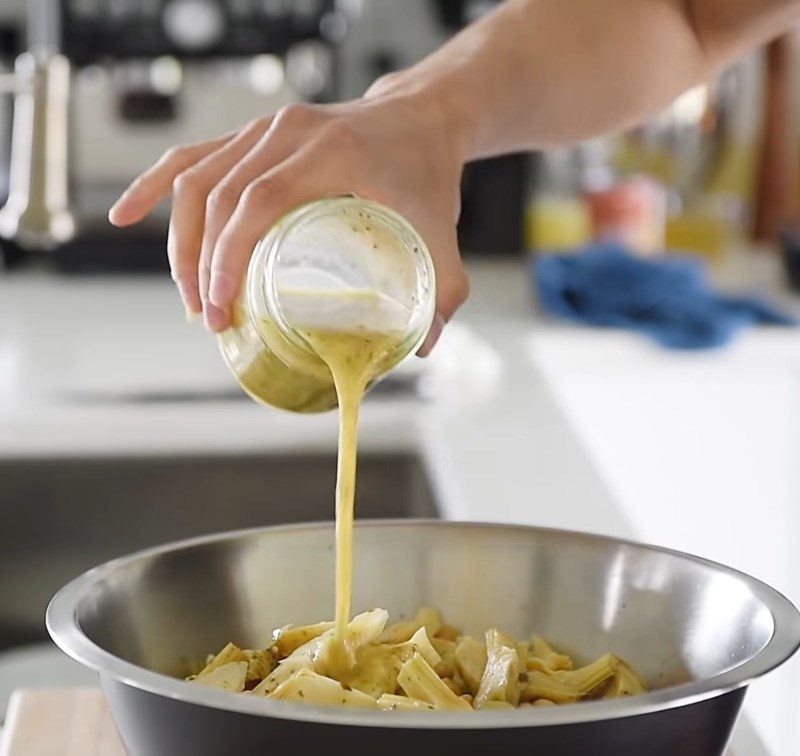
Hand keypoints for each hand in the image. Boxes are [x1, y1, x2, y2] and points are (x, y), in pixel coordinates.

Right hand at [108, 83, 469, 354]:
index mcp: (331, 150)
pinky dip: (156, 187)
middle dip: (201, 262)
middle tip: (209, 318)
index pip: (259, 199)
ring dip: (181, 240)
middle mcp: (289, 131)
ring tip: (189, 296)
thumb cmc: (427, 172)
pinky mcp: (253, 135)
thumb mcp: (443, 231)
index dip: (229, 254)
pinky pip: (192, 156)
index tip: (222, 305)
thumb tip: (423, 347)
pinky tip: (126, 216)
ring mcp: (266, 128)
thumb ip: (445, 288)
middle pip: (219, 194)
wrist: (420, 117)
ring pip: (198, 178)